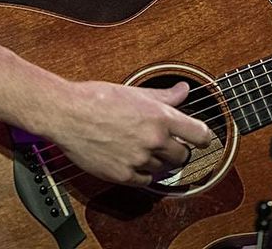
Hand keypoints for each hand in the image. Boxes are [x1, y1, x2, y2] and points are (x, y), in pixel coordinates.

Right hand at [43, 81, 212, 185]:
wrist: (68, 113)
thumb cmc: (97, 98)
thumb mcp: (135, 92)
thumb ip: (164, 95)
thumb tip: (183, 90)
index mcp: (160, 117)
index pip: (200, 135)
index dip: (203, 138)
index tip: (200, 139)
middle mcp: (154, 140)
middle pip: (183, 156)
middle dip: (178, 151)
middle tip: (167, 144)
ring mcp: (139, 159)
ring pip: (164, 170)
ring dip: (158, 162)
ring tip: (143, 149)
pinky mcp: (123, 175)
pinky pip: (145, 182)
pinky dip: (142, 174)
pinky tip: (133, 161)